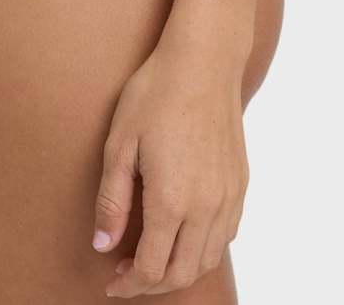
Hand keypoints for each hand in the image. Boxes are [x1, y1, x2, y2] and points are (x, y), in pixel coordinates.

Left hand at [91, 32, 249, 296]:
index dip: (129, 284)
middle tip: (126, 272)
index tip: (111, 280)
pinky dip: (203, 249)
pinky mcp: (240, 184)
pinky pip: (226, 235)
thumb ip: (111, 201)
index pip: (152, 270)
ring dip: (179, 269)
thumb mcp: (119, 144)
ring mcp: (228, 197)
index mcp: (171, 201)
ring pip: (207, 259)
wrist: (203, 61)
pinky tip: (183, 233)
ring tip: (152, 255)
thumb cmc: (156, 93)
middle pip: (182, 274)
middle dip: (151, 285)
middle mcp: (206, 207)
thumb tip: (104, 245)